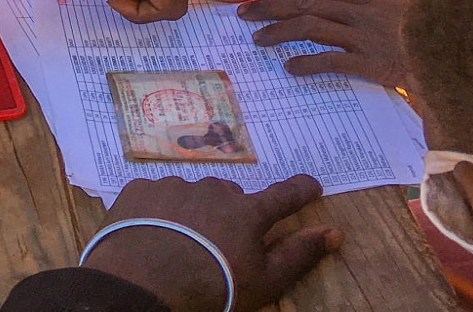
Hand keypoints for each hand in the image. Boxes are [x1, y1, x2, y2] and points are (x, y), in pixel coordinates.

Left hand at [84, 176, 339, 311]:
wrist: (142, 287)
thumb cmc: (213, 288)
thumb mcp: (265, 281)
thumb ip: (299, 253)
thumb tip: (334, 231)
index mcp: (247, 212)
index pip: (283, 195)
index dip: (300, 190)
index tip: (311, 185)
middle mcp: (212, 190)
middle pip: (230, 195)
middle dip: (231, 212)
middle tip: (220, 241)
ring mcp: (173, 186)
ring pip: (191, 194)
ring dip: (192, 211)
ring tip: (180, 242)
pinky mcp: (138, 191)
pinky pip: (154, 196)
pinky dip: (156, 211)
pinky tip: (151, 233)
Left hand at [236, 0, 412, 92]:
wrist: (456, 48)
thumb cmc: (428, 33)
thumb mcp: (398, 14)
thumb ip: (370, 13)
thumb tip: (341, 18)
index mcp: (366, 0)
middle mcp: (361, 14)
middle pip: (306, 4)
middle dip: (272, 8)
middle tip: (247, 15)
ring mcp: (365, 37)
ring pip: (311, 27)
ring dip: (280, 32)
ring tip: (258, 40)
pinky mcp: (371, 62)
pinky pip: (332, 59)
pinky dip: (308, 62)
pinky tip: (290, 67)